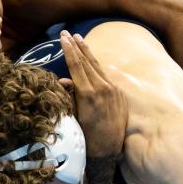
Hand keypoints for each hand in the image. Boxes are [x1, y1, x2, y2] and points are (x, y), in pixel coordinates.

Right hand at [58, 30, 127, 158]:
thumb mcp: (73, 115)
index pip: (76, 66)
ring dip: (88, 53)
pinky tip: (92, 61)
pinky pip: (106, 76)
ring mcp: (113, 90)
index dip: (69, 50)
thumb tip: (64, 79)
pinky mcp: (119, 94)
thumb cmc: (86, 136)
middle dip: (77, 46)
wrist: (108, 150)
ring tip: (80, 40)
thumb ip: (70, 95)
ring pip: (98, 67)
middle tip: (68, 33)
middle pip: (87, 62)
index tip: (63, 38)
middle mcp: (102, 89)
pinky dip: (97, 67)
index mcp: (88, 93)